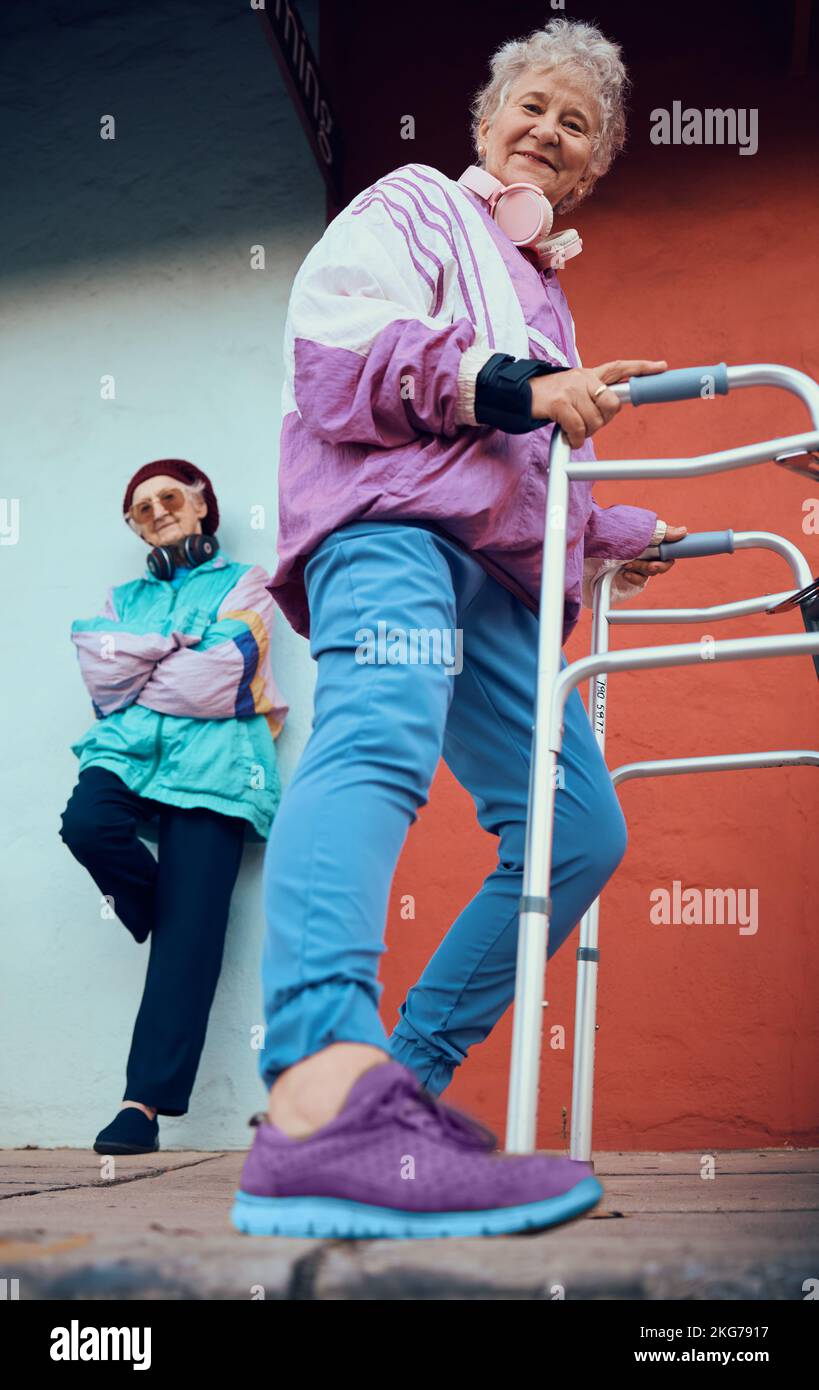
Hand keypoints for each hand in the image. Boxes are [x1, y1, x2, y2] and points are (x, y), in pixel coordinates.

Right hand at [530, 358, 667, 448]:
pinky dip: (576, 438)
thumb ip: (593, 396)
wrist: (521, 395)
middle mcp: (583, 378)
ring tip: (573, 431)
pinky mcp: (560, 403)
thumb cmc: (551, 398)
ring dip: (586, 433)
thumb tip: (613, 409)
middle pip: (612, 403)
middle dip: (605, 420)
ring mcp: (571, 389)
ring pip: (595, 420)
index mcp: (590, 374)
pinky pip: (578, 427)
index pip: (620, 368)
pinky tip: (570, 439)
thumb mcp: (574, 390)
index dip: (642, 368)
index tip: (662, 367)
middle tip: (589, 425)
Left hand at [618, 523, 687, 586]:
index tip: (668, 554)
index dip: (672, 553)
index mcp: (650, 538)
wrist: (589, 540)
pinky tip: (626, 573)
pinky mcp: (627, 575)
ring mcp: (636, 563)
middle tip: (649, 565)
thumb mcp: (640, 528)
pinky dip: (635, 578)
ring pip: (651, 573)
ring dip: (642, 569)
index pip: (669, 549)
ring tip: (627, 563)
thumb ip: (662, 532)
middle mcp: (645, 551)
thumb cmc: (612, 530)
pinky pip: (639, 581)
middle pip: (663, 563)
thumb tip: (683, 532)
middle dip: (657, 565)